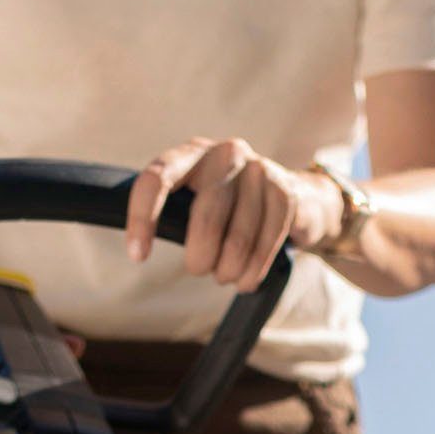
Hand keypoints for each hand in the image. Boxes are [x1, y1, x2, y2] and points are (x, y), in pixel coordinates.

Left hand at [125, 137, 331, 288]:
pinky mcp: (284, 192)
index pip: (157, 179)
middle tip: (200, 269)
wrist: (295, 197)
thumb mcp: (195, 199)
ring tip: (225, 276)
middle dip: (200, 259)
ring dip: (227, 271)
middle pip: (205, 221)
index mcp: (191, 153)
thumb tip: (140, 249)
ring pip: (237, 240)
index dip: (143, 218)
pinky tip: (245, 280)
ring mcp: (259, 170)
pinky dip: (251, 273)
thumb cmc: (229, 207)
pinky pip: (264, 246)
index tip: (138, 256)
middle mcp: (225, 153)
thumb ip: (172, 213)